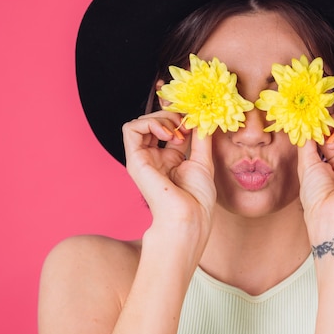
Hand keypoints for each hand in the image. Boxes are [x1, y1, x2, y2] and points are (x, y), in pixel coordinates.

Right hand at [122, 112, 215, 239]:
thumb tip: (201, 116)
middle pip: (154, 121)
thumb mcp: (203, 160)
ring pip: (140, 122)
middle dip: (172, 115)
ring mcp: (143, 158)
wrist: (188, 218)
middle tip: (188, 126)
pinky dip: (150, 123)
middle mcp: (154, 157)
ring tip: (177, 133)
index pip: (169, 127)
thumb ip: (201, 137)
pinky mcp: (135, 160)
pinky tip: (167, 135)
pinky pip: (130, 129)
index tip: (195, 116)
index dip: (179, 116)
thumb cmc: (197, 199)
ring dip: (161, 119)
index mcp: (170, 158)